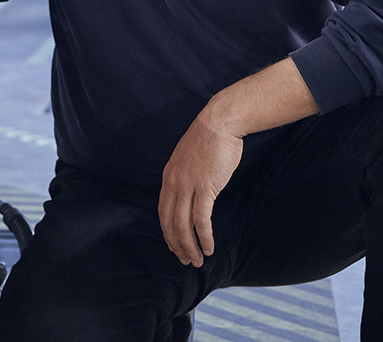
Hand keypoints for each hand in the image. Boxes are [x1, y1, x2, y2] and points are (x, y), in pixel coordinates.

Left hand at [158, 109, 243, 267]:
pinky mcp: (205, 188)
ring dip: (190, 247)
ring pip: (183, 226)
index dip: (167, 231)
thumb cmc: (210, 138)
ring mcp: (188, 186)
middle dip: (177, 245)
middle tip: (185, 260)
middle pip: (170, 222)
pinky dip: (204, 237)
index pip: (163, 211)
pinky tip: (209, 247)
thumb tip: (194, 190)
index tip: (174, 245)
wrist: (219, 122)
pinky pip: (201, 220)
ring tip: (197, 260)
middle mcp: (174, 183)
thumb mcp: (190, 158)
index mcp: (169, 176)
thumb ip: (188, 175)